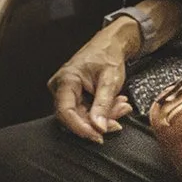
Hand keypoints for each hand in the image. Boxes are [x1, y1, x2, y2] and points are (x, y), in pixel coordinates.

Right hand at [48, 23, 136, 142]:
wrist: (110, 45)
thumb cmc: (108, 56)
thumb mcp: (110, 81)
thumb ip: (103, 105)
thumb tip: (99, 127)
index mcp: (66, 79)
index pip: (65, 111)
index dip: (81, 127)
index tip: (98, 136)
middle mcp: (60, 87)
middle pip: (74, 117)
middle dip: (97, 122)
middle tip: (119, 120)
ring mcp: (66, 92)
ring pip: (81, 116)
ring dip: (103, 117)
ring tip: (121, 106)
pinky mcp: (74, 96)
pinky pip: (85, 112)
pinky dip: (101, 112)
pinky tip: (115, 104)